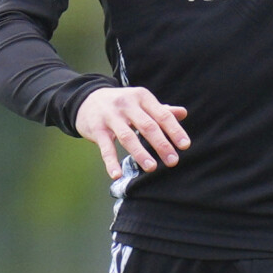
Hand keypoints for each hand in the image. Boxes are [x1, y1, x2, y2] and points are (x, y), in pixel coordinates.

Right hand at [74, 85, 189, 179]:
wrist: (87, 99)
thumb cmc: (121, 104)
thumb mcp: (140, 102)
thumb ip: (160, 110)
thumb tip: (183, 113)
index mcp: (142, 97)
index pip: (162, 115)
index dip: (174, 130)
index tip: (185, 146)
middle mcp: (127, 105)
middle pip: (147, 126)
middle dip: (161, 144)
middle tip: (173, 161)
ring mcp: (110, 117)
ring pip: (127, 137)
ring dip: (140, 153)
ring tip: (152, 167)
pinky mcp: (97, 129)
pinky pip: (106, 147)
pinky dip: (111, 162)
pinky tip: (117, 175)